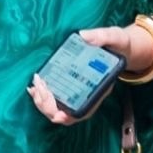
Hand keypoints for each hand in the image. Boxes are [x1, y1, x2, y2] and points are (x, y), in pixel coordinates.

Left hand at [25, 21, 152, 124]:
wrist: (118, 46)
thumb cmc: (118, 45)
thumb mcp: (114, 37)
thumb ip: (102, 36)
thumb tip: (84, 36)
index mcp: (100, 90)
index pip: (84, 111)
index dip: (69, 116)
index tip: (57, 113)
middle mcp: (88, 96)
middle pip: (65, 114)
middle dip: (48, 104)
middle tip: (39, 86)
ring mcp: (78, 93)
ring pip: (57, 109)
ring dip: (42, 101)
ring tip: (34, 85)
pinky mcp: (70, 87)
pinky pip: (54, 99)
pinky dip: (42, 95)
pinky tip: (34, 85)